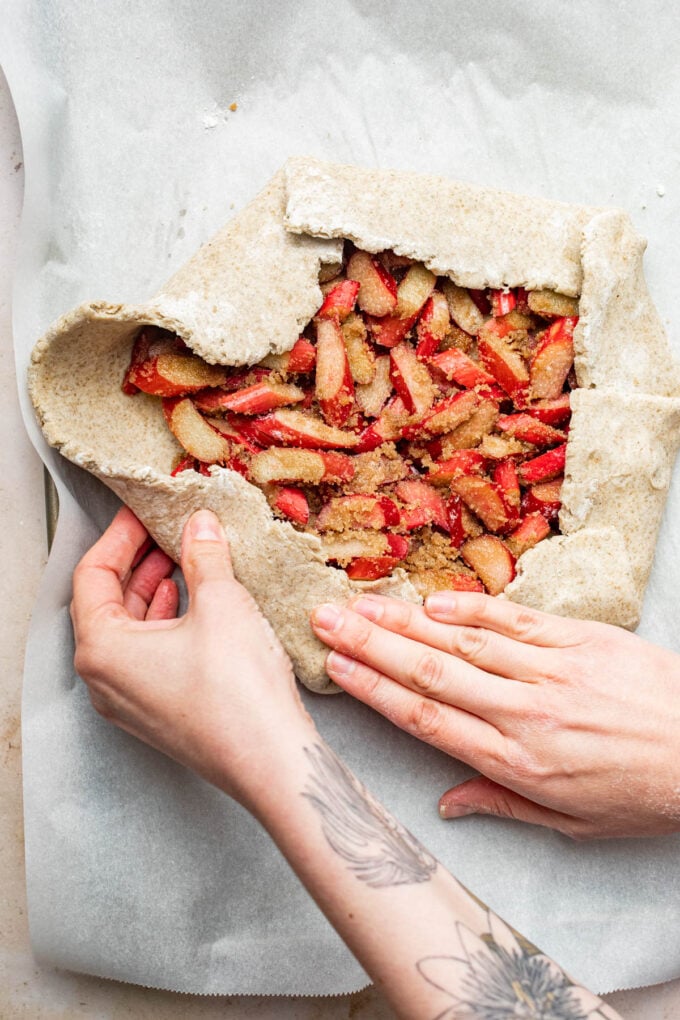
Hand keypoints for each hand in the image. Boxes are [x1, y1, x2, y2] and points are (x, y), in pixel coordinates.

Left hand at [71, 507, 313, 806]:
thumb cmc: (238, 690)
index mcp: (101, 648)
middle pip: (104, 604)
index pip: (92, 575)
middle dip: (135, 562)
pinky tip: (191, 604)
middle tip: (162, 530)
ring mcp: (128, 702)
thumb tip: (200, 524)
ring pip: (126, 632)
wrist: (270, 761)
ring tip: (180, 560)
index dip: (119, 536)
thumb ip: (204, 555)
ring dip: (150, 591)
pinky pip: (145, 657)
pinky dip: (162, 623)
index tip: (143, 513)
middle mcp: (103, 679)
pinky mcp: (156, 714)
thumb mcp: (222, 603)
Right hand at [310, 591, 679, 838]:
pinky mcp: (581, 640)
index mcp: (517, 762)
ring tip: (360, 603)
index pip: (427, 720)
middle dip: (371, 645)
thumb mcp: (572, 822)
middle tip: (325, 620)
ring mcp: (552, 671)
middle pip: (432, 674)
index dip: (376, 690)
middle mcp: (525, 713)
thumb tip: (446, 804)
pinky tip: (433, 600)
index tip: (336, 669)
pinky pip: (516, 620)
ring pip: (464, 642)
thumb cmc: (643, 793)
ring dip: (407, 621)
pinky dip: (471, 609)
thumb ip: (503, 804)